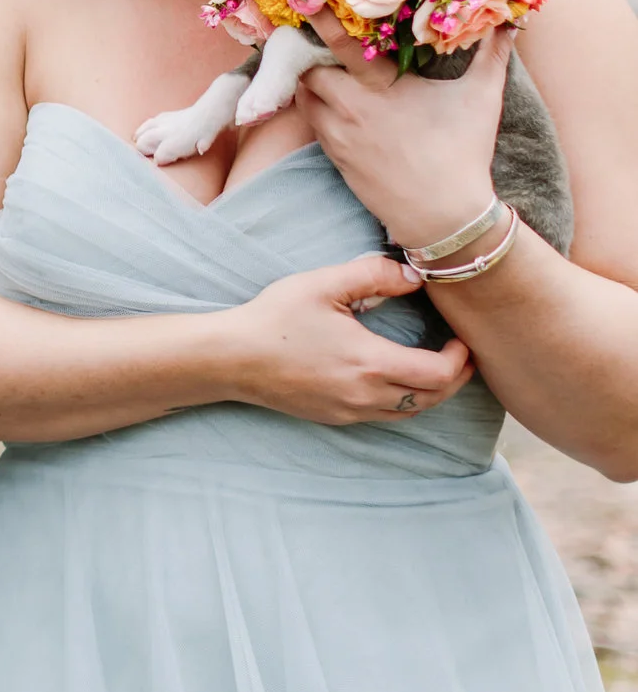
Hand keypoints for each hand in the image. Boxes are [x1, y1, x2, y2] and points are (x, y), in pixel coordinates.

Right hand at [226, 255, 474, 423]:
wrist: (230, 358)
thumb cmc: (274, 319)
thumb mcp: (322, 284)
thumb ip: (374, 274)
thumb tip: (414, 275)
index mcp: (370, 362)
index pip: (440, 374)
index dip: (460, 358)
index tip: (460, 339)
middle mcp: (366, 395)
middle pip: (433, 398)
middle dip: (456, 377)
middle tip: (460, 354)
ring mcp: (350, 411)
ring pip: (411, 412)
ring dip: (431, 392)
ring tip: (435, 368)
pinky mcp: (335, 417)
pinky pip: (385, 416)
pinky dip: (403, 401)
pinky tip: (396, 380)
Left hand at [302, 26, 509, 248]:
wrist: (443, 215)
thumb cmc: (463, 153)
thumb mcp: (482, 97)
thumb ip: (493, 54)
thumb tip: (511, 21)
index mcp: (380, 88)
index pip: (339, 44)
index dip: (319, 18)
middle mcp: (350, 108)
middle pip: (308, 70)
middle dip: (310, 53)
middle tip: (319, 40)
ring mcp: (338, 136)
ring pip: (304, 98)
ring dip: (309, 82)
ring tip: (323, 69)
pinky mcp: (335, 158)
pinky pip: (313, 125)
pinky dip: (316, 109)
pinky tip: (332, 104)